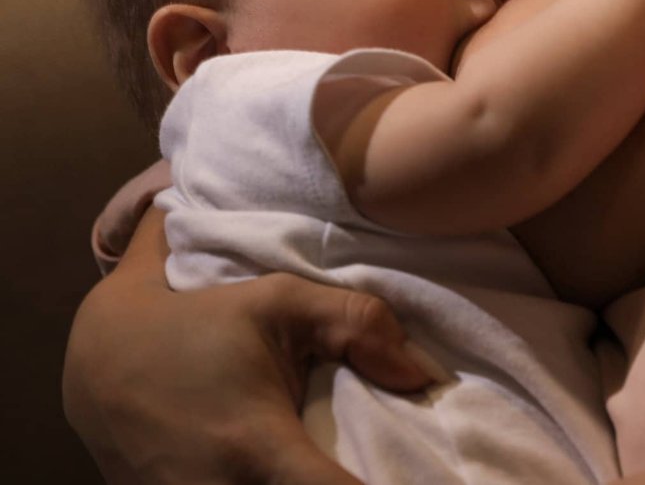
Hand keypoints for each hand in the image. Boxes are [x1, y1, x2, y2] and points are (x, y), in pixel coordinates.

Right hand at [63, 209, 432, 483]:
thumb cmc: (193, 324)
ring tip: (332, 457)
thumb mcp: (275, 301)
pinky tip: (293, 463)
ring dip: (305, 477)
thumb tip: (422, 373)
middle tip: (401, 466)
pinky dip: (270, 482)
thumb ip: (357, 322)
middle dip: (347, 479)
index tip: (424, 481)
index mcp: (258, 454)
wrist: (96, 359)